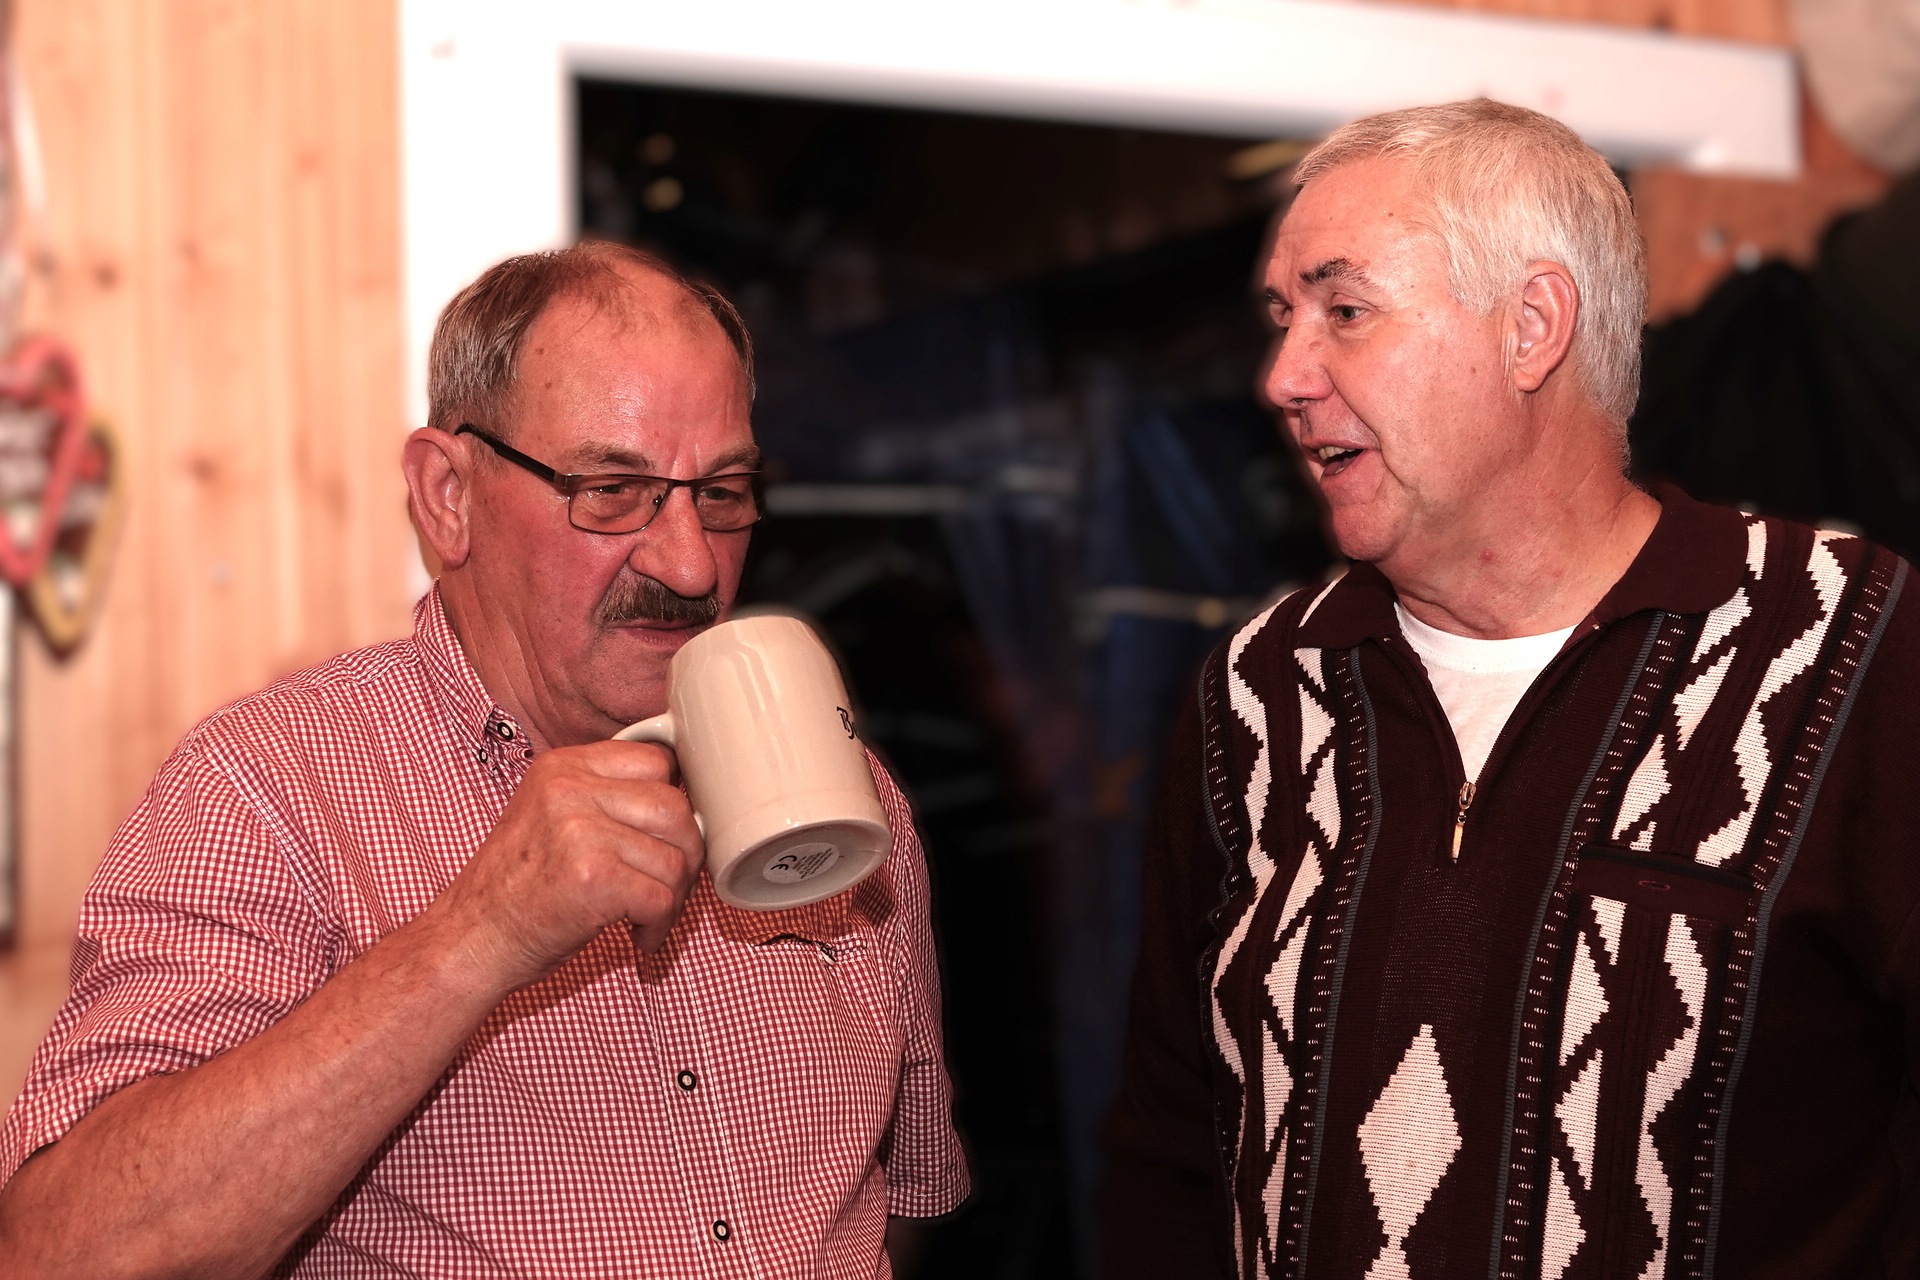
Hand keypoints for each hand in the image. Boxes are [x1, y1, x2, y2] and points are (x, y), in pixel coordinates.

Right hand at [433, 740, 703, 993]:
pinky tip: (639, 934)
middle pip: (676, 808)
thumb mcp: (551, 815)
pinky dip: (660, 925)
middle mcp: (569, 789)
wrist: (470, 939)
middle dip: (684, 854)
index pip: (657, 761)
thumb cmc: (517, 888)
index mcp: (563, 766)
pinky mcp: (593, 878)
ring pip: (676, 857)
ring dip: (674, 896)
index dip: (674, 803)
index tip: (665, 838)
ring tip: (648, 915)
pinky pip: (663, 897)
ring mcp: (580, 831)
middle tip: (668, 885)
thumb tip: (684, 803)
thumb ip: (605, 796)